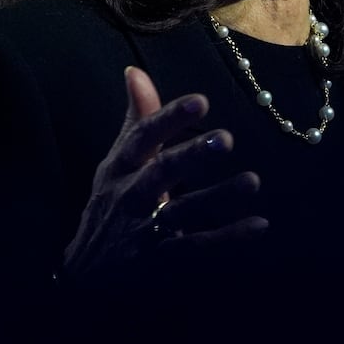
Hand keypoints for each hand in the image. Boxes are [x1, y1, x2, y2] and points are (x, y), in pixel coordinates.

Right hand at [60, 67, 265, 281]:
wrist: (86, 272)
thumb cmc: (111, 203)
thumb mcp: (116, 162)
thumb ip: (136, 119)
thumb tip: (135, 71)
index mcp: (120, 166)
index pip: (143, 137)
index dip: (169, 118)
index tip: (200, 101)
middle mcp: (131, 195)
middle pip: (161, 172)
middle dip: (191, 155)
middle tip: (226, 139)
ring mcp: (145, 228)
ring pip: (182, 211)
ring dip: (217, 197)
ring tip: (252, 181)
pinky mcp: (161, 259)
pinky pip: (197, 247)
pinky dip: (228, 237)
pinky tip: (258, 224)